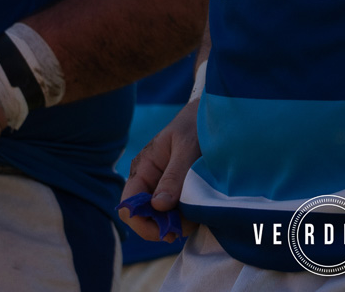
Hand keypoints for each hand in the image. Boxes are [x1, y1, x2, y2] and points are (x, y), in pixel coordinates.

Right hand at [118, 100, 198, 242]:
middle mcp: (148, 181)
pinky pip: (175, 214)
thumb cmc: (197, 126)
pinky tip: (199, 212)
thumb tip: (158, 207)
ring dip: (177, 224)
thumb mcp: (187, 148)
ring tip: (198, 216)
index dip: (142, 222)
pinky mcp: (178, 193)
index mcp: (143, 168)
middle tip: (188, 225)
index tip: (167, 229)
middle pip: (143, 217)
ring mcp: (162, 188)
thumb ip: (174, 176)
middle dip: (163, 226)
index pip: (129, 205)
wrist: (215, 116)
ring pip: (161, 219)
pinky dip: (186, 219)